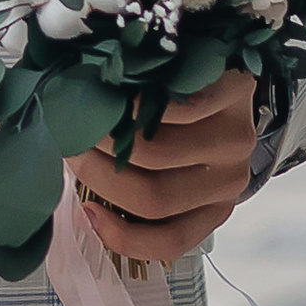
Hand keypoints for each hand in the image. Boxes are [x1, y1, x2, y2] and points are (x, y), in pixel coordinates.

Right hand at [80, 69, 260, 265]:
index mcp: (210, 206)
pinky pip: (178, 107)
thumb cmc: (178, 120)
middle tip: (69, 146)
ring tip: (84, 117)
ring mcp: (236, 138)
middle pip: (152, 197)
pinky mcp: (236, 94)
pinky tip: (116, 93)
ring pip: (158, 153)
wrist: (219, 66)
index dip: (121, 236)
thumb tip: (82, 209)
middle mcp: (229, 179)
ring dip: (108, 136)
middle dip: (97, 174)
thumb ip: (129, 186)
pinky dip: (136, 102)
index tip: (85, 213)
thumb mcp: (159, 166)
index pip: (170, 240)